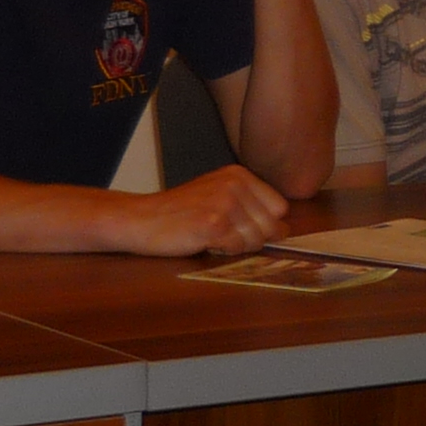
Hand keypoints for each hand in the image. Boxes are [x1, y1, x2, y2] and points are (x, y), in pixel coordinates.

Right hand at [111, 165, 292, 256]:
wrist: (140, 219)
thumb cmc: (179, 212)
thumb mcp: (217, 194)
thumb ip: (250, 205)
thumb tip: (284, 229)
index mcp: (239, 175)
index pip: (279, 207)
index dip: (266, 225)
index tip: (242, 228)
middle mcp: (235, 185)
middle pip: (271, 225)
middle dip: (252, 238)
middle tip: (223, 234)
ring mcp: (225, 203)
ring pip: (256, 239)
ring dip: (236, 246)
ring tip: (211, 236)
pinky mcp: (214, 224)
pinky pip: (237, 248)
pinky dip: (223, 251)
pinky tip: (204, 241)